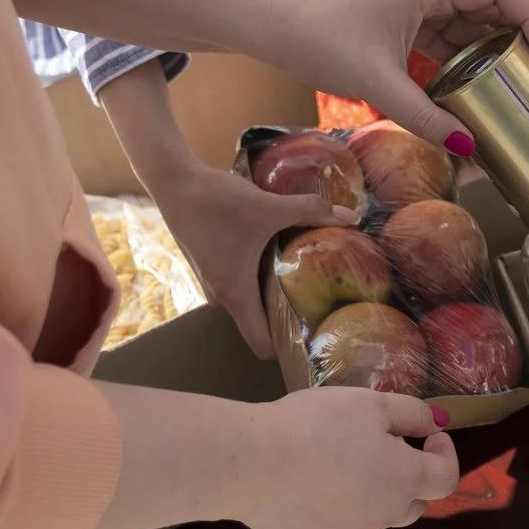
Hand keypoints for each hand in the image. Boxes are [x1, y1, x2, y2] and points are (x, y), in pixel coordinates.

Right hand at [146, 161, 359, 359]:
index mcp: (235, 295)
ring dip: (278, 292)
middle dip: (292, 316)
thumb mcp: (268, 207)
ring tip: (310, 275)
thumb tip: (353, 217)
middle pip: (263, 322)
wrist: (174, 182)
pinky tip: (283, 253)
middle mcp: (222, 297)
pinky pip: (244, 283)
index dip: (290, 346)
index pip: (263, 344)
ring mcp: (215, 282)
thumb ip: (310, 211)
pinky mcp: (213, 266)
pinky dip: (263, 275)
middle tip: (327, 300)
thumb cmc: (216, 202)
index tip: (317, 336)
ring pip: (254, 300)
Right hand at [240, 386, 460, 528]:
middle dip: (411, 478)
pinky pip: (337, 524)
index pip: (446, 478)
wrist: (251, 463)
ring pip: (375, 517)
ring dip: (374, 495)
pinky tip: (309, 482)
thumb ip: (411, 414)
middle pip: (414, 504)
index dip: (445, 454)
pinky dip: (336, 506)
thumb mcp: (371, 403)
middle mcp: (382, 516)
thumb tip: (432, 425)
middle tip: (386, 448)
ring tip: (345, 463)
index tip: (429, 436)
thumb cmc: (317, 425)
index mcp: (404, 481)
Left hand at [254, 0, 528, 155]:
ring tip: (513, 87)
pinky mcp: (404, 23)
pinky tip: (472, 89)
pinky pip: (447, 38)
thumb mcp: (379, 82)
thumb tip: (469, 148)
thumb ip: (426, 116)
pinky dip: (464, 61)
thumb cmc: (321, 41)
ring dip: (492, 53)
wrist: (276, 28)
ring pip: (470, 24)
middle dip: (519, 39)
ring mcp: (416, 5)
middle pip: (491, 6)